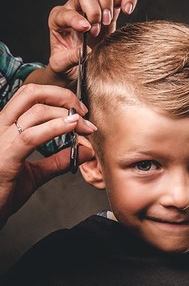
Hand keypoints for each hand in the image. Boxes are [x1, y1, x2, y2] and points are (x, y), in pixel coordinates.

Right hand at [0, 84, 96, 228]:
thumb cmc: (5, 192)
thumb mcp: (36, 173)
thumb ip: (58, 161)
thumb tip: (84, 150)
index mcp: (6, 128)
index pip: (29, 96)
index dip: (57, 96)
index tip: (79, 110)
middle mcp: (1, 128)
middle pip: (32, 94)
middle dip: (62, 96)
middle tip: (83, 112)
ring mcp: (2, 141)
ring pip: (35, 112)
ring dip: (65, 114)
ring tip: (83, 125)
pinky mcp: (6, 158)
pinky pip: (31, 137)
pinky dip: (54, 129)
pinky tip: (70, 127)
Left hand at [47, 0, 137, 81]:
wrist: (75, 67)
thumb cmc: (66, 63)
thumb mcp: (61, 64)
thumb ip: (69, 58)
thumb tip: (82, 52)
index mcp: (59, 19)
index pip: (66, 12)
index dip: (76, 18)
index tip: (86, 29)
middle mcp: (74, 8)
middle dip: (93, 9)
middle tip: (96, 30)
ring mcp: (93, 8)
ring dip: (107, 2)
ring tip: (107, 21)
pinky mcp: (108, 12)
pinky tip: (128, 9)